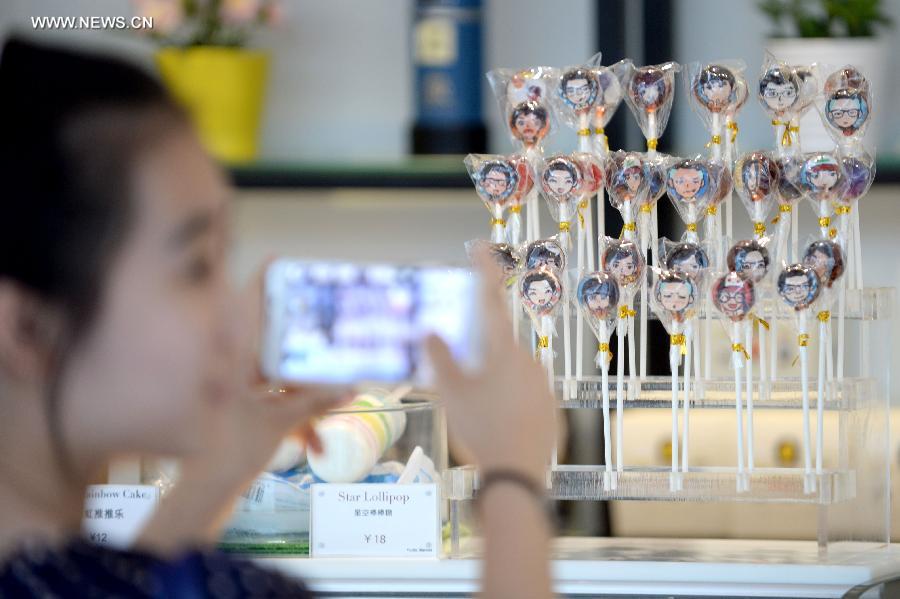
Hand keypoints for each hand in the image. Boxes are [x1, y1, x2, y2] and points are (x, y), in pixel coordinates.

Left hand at [139, 262, 348, 553]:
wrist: (204, 490)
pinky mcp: (239, 408)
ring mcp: (234, 389)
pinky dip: (293, 416)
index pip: (246, 310)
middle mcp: (231, 367)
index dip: (261, 283)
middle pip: (270, 344)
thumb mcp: (277, 423)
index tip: (276, 260)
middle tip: (330, 339)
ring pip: (276, 378)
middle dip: (304, 350)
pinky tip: (316, 446)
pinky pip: (271, 400)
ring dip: (304, 397)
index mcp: (234, 359)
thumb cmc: (228, 449)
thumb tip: (349, 387)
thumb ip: (313, 402)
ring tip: (332, 414)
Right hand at [425, 263, 553, 481]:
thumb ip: (440, 359)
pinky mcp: (549, 406)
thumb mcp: (451, 394)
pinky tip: (493, 422)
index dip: (484, 271)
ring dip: (492, 377)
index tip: (479, 245)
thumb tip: (431, 331)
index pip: (491, 301)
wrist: (518, 475)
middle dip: (479, 349)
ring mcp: (543, 384)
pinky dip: (506, 398)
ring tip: (474, 408)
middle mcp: (529, 360)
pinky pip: (522, 392)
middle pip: (499, 342)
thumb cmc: (481, 429)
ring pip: (510, 369)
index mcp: (503, 351)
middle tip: (460, 373)